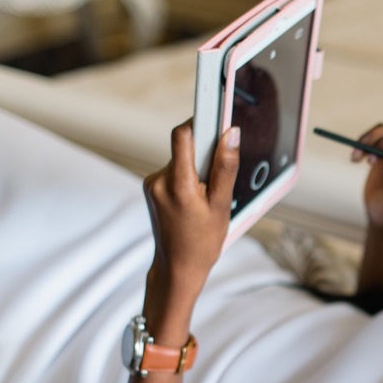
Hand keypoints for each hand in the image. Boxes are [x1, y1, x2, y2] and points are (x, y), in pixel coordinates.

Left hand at [142, 121, 239, 296]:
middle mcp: (159, 180)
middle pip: (185, 147)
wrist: (177, 267)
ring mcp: (152, 184)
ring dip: (197, 169)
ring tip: (206, 198)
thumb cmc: (203, 241)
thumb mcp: (221, 205)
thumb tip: (231, 134)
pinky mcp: (152, 188)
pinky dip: (189, 178)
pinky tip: (196, 201)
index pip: (183, 135)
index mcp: (177, 184)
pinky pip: (175, 171)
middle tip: (218, 180)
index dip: (200, 122)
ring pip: (181, 160)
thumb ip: (225, 167)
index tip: (216, 115)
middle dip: (205, 155)